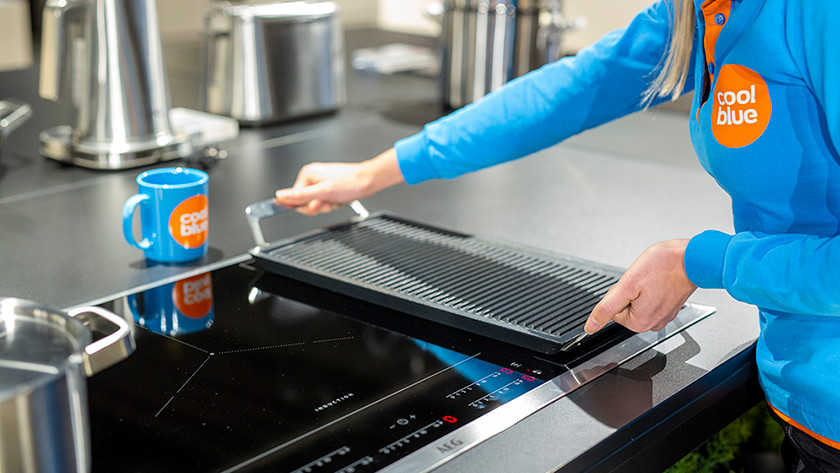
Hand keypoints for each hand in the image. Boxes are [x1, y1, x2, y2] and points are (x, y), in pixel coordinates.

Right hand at [275, 148, 403, 214]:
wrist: (368, 181)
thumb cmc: (350, 183)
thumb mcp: (322, 192)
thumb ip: (300, 196)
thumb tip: (280, 197)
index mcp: (307, 175)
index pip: (295, 198)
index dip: (307, 206)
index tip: (318, 205)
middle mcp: (312, 177)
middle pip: (307, 202)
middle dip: (320, 206)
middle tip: (330, 202)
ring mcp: (321, 182)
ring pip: (317, 203)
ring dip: (328, 205)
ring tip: (337, 198)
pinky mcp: (329, 186)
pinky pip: (326, 201)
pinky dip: (333, 203)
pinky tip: (340, 198)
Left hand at [584, 239, 696, 333]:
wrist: (694, 259)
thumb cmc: (664, 266)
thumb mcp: (627, 285)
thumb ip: (606, 308)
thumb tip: (590, 326)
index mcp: (639, 322)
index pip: (612, 310)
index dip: (619, 292)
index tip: (634, 284)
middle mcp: (652, 323)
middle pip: (625, 307)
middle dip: (631, 291)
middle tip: (644, 280)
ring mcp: (663, 315)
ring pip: (638, 301)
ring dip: (642, 289)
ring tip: (654, 279)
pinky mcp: (670, 306)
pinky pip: (652, 298)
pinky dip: (653, 288)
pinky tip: (661, 280)